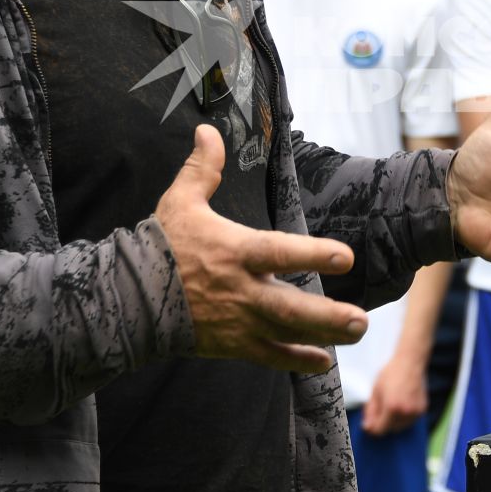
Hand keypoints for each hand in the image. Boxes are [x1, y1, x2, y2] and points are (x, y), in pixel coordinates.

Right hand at [154, 124, 362, 374]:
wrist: (129, 298)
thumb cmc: (160, 247)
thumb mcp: (180, 201)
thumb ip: (202, 168)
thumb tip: (207, 130)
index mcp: (235, 252)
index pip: (279, 253)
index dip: (312, 255)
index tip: (344, 257)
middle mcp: (242, 290)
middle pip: (290, 308)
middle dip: (328, 316)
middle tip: (361, 318)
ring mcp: (239, 321)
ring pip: (287, 333)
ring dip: (324, 335)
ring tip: (356, 332)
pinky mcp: (232, 343)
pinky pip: (269, 357)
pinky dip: (296, 361)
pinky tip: (323, 361)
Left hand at [361, 353, 426, 436]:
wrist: (410, 362)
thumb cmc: (391, 374)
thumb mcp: (375, 391)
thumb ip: (370, 411)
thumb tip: (367, 427)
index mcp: (391, 407)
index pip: (380, 430)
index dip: (373, 428)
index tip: (369, 424)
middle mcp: (405, 412)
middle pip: (391, 429)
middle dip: (383, 423)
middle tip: (380, 409)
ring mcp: (415, 411)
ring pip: (401, 426)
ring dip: (394, 422)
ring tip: (392, 405)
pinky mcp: (422, 409)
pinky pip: (410, 420)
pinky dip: (404, 417)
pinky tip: (401, 404)